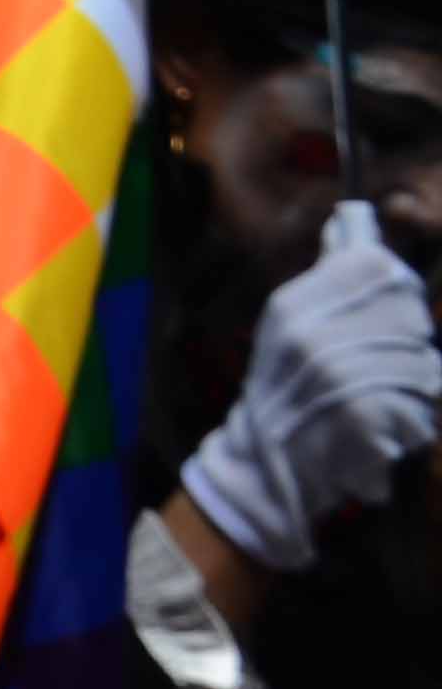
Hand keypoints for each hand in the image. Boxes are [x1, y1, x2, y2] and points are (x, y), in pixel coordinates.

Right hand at [180, 199, 441, 572]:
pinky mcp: (364, 418)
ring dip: (418, 386)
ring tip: (385, 400)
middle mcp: (314, 335)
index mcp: (294, 305)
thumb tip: (352, 221)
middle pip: (410, 312)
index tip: (392, 302)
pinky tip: (388, 428)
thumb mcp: (287, 324)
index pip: (375, 265)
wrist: (264, 467)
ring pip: (425, 363)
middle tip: (386, 363)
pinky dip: (417, 421)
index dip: (396, 281)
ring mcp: (339, 377)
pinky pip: (424, 407)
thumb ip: (326, 277)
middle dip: (412, 339)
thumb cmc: (280, 391)